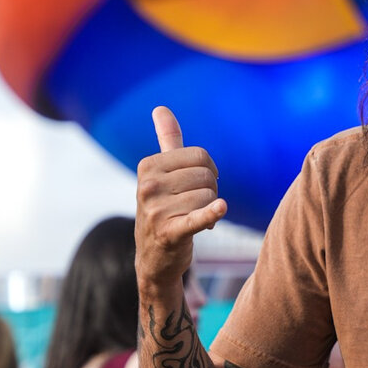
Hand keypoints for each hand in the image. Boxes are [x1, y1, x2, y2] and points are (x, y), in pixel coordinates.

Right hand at [135, 107, 226, 286]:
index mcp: (148, 167)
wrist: (154, 259)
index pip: (200, 156)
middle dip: (211, 191)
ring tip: (194, 219)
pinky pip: (198, 217)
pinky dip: (211, 213)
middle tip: (197, 206)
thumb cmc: (164, 209)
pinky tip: (220, 209)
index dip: (209, 171)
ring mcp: (156, 210)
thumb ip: (166, 141)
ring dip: (210, 209)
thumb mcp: (161, 174)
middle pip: (206, 176)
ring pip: (209, 197)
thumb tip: (161, 108)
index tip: (198, 186)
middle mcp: (148, 186)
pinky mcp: (169, 233)